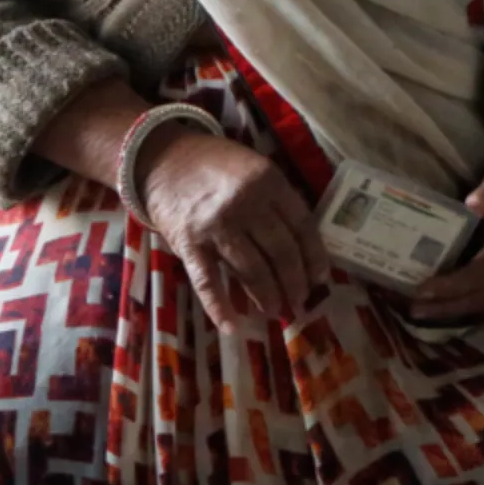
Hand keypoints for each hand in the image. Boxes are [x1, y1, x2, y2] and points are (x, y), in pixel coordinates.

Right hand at [138, 126, 328, 329]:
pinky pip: (207, 281)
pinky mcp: (188, 242)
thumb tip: (301, 246)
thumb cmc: (214, 165)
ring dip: (266, 296)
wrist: (162, 158)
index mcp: (269, 182)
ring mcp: (216, 224)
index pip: (302, 225)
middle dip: (294, 282)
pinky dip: (220, 307)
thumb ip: (276, 200)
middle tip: (299, 301)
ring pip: (251, 269)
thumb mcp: (254, 169)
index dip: (314, 256)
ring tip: (275, 311)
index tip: (321, 279)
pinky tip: (232, 326)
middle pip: (281, 251)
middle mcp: (246, 203)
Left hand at [407, 158, 483, 323]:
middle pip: (481, 295)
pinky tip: (441, 304)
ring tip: (421, 311)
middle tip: (414, 309)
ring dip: (452, 309)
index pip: (482, 271)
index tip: (423, 287)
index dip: (453, 284)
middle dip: (447, 305)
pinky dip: (463, 303)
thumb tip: (474, 205)